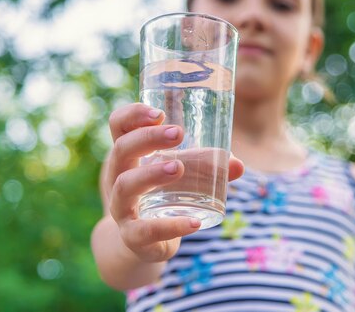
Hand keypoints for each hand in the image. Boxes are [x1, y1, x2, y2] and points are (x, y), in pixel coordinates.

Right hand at [104, 103, 242, 262]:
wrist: (142, 242)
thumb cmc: (161, 194)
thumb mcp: (181, 174)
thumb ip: (207, 166)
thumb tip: (237, 165)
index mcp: (127, 155)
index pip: (118, 125)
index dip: (133, 114)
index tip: (160, 113)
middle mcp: (117, 177)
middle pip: (121, 150)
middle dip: (148, 138)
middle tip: (178, 134)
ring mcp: (121, 207)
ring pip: (125, 186)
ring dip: (151, 174)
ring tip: (179, 168)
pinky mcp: (133, 236)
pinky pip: (145, 230)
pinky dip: (171, 226)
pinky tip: (194, 222)